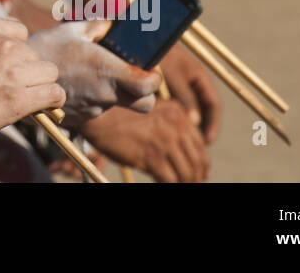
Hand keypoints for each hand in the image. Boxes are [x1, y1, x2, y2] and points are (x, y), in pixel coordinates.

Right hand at [0, 14, 63, 142]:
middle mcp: (3, 44)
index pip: (21, 33)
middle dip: (25, 70)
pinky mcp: (18, 98)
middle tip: (6, 87)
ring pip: (48, 73)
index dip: (16, 51)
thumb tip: (10, 43)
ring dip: (38, 85)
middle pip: (34, 54)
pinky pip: (54, 93)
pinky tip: (44, 106)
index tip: (7, 66)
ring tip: (21, 97)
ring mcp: (12, 71)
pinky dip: (52, 100)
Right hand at [27, 20, 160, 125]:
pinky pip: (96, 108)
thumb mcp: (73, 29)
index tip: (150, 69)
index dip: (154, 78)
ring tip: (91, 72)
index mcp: (107, 71)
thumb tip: (114, 21)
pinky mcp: (79, 118)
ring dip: (113, 91)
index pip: (149, 86)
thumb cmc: (45, 48)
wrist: (15, 76)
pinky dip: (93, 97)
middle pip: (144, 104)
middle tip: (134, 75)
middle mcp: (104, 94)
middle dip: (144, 92)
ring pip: (118, 104)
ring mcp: (92, 109)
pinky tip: (76, 82)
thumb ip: (99, 25)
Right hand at [80, 98, 210, 182]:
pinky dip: (171, 186)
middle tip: (192, 183)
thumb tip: (183, 151)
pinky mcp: (152, 156)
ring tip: (178, 185)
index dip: (202, 163)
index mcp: (178, 113)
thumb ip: (170, 125)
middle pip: (197, 160)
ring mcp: (165, 141)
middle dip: (196, 176)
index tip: (200, 174)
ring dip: (185, 183)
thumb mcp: (151, 113)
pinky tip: (162, 184)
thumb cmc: (119, 116)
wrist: (98, 118)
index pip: (200, 143)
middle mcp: (175, 125)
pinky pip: (170, 180)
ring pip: (187, 172)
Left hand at [158, 43, 222, 142]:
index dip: (213, 125)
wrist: (135, 40)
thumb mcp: (171, 75)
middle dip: (201, 130)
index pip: (214, 105)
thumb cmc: (155, 54)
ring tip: (181, 145)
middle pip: (203, 111)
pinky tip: (165, 132)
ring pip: (188, 112)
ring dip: (187, 128)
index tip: (207, 142)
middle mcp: (193, 82)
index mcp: (200, 76)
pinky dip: (174, 121)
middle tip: (195, 150)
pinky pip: (175, 108)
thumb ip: (184, 97)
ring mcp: (180, 85)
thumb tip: (195, 121)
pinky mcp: (166, 88)